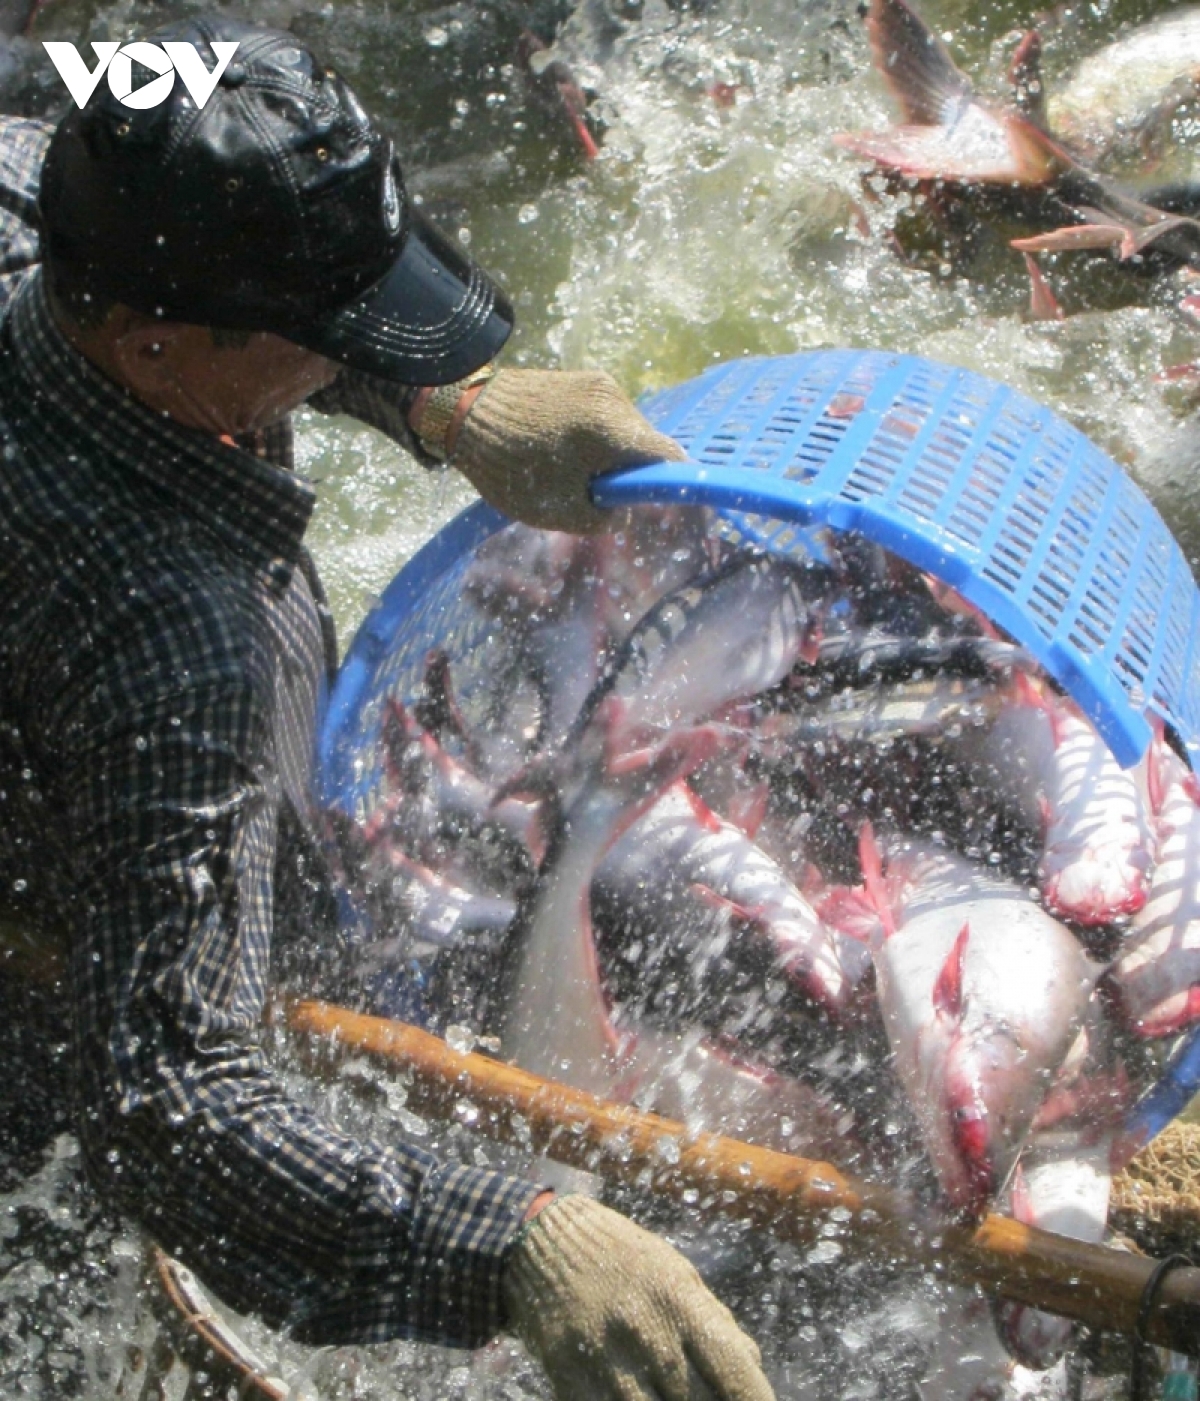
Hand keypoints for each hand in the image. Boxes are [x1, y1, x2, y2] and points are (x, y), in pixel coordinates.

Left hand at [450, 367, 686, 533]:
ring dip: (615, 454)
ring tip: (577, 470)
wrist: (463, 411)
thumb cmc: (509, 467)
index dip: (671, 483)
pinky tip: (568, 450)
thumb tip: (625, 508)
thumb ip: (605, 517)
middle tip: (602, 493)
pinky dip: (600, 438)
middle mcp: (614, 399)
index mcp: (612, 429)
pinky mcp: (584, 379)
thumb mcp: (560, 511)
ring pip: (628, 430)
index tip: (659, 501)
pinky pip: (609, 416)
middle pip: (648, 443)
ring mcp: (599, 384)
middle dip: (633, 471)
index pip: (669, 456)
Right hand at [502, 1195, 775, 1400]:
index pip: (738, 1375)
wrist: (539, 1240)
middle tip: (701, 1393)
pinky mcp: (570, 1379)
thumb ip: (712, 1318)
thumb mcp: (673, 1270)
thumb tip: (750, 1363)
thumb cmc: (618, 1254)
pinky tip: (637, 1397)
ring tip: (667, 1395)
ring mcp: (609, 1361)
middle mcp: (649, 1335)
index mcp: (680, 1302)